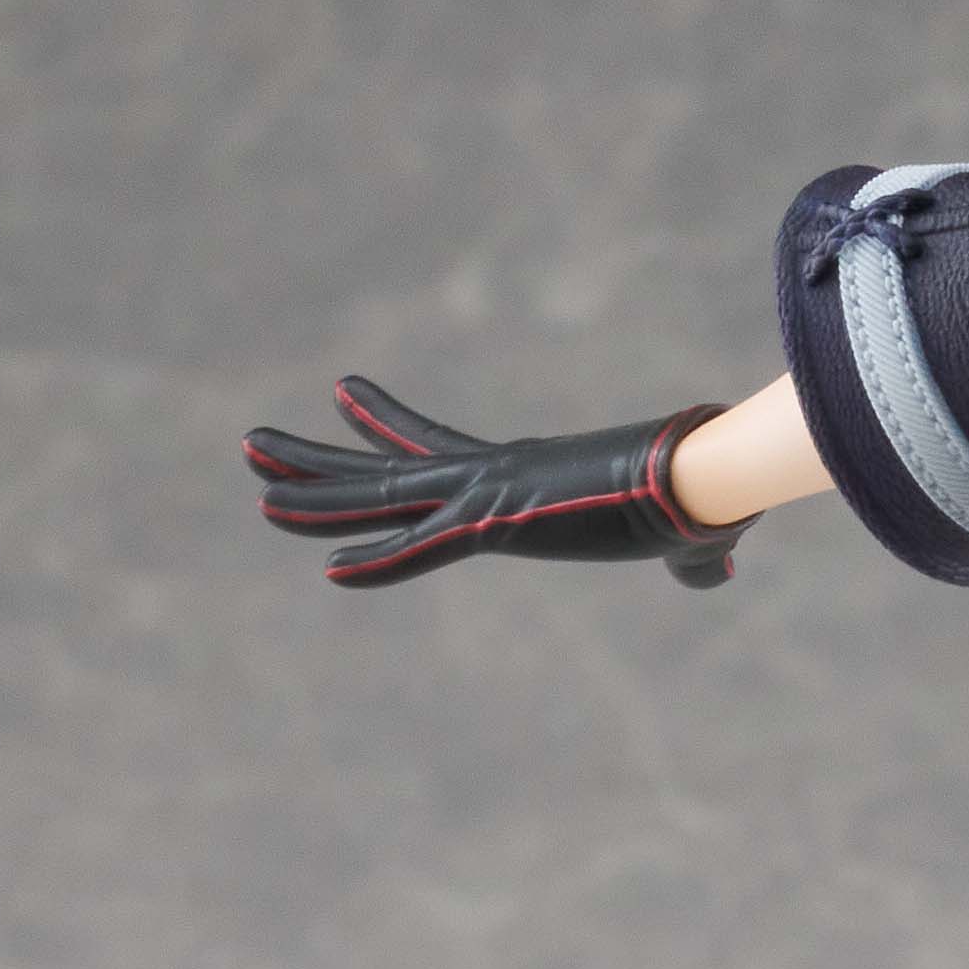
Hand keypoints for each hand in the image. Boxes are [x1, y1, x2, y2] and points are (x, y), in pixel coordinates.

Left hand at [244, 377, 745, 590]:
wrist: (708, 473)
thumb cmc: (701, 495)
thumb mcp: (683, 539)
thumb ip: (686, 561)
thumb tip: (719, 568)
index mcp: (517, 473)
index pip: (432, 444)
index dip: (380, 423)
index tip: (340, 395)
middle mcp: (489, 476)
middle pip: (380, 468)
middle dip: (312, 459)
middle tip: (251, 442)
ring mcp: (489, 495)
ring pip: (379, 496)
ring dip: (311, 492)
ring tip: (250, 469)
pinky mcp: (502, 522)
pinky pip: (426, 550)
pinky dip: (380, 564)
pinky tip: (329, 573)